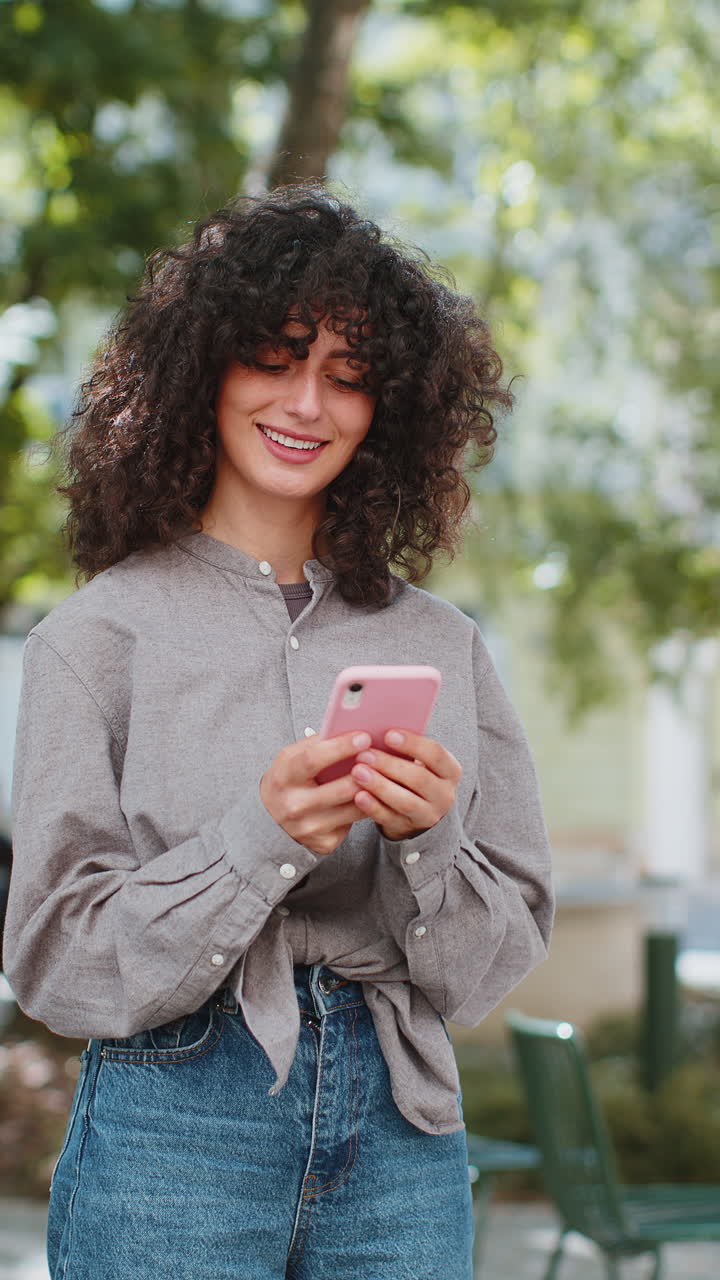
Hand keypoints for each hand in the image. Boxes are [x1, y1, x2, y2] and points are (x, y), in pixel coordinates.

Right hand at [260, 730, 371, 856]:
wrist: (270, 819)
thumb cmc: (288, 780)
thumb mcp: (292, 758)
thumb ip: (316, 744)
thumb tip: (350, 728)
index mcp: (284, 778)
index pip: (313, 760)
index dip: (341, 747)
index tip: (364, 737)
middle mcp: (294, 806)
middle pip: (340, 788)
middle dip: (367, 771)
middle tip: (383, 757)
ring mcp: (308, 828)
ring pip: (354, 808)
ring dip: (373, 790)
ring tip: (384, 775)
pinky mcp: (323, 843)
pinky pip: (354, 824)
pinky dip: (367, 809)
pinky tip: (373, 798)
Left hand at [349, 730, 461, 841]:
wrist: (418, 812)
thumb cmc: (413, 775)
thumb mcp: (420, 762)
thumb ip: (406, 749)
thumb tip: (378, 729)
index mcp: (450, 771)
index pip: (436, 754)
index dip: (413, 744)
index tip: (389, 734)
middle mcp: (444, 795)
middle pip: (419, 778)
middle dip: (389, 765)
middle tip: (364, 754)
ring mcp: (428, 815)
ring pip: (405, 801)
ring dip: (380, 786)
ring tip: (357, 772)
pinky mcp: (407, 828)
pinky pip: (389, 818)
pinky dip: (373, 807)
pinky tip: (358, 795)